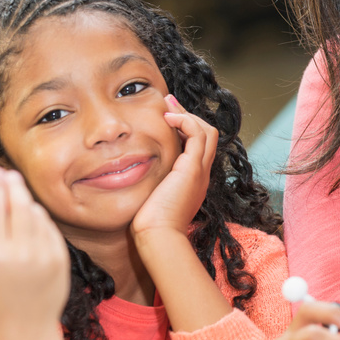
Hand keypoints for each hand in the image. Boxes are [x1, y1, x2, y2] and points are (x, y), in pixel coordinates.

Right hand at [0, 169, 70, 331]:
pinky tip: (31, 220)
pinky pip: (49, 228)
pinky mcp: (61, 258)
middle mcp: (21, 253)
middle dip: (12, 186)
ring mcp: (44, 255)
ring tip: (15, 201)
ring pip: (35, 215)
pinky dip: (39, 220)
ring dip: (26, 202)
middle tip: (8, 173)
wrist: (25, 325)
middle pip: (18, 206)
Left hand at [131, 94, 217, 239]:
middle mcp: (201, 174)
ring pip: (207, 131)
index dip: (186, 130)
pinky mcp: (192, 168)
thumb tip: (132, 176)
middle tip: (169, 104)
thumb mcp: (153, 200)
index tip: (167, 118)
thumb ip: (151, 186)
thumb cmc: (150, 224)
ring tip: (168, 104)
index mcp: (194, 182)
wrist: (158, 236)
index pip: (199, 148)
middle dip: (189, 116)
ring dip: (188, 114)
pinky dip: (185, 120)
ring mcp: (200, 171)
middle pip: (208, 135)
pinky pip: (197, 134)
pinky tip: (167, 118)